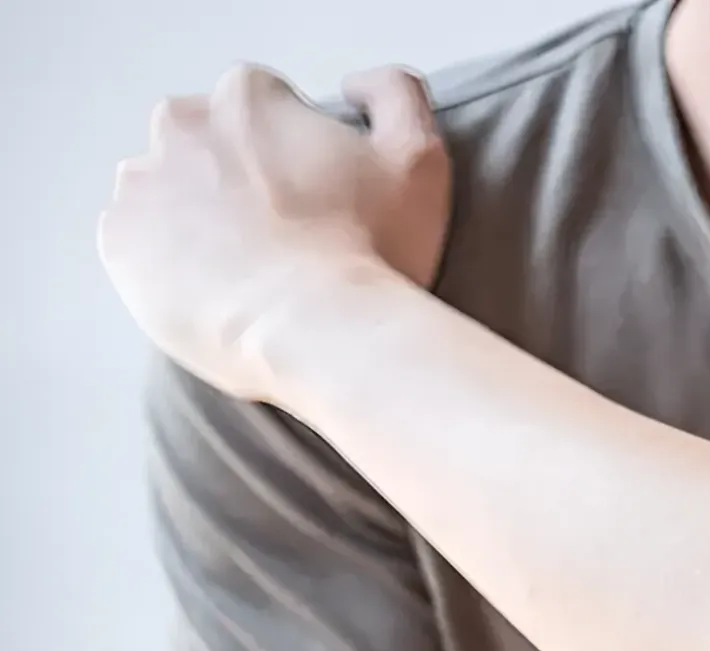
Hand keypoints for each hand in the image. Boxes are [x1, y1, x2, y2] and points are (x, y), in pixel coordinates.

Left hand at [97, 64, 449, 400]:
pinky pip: (139, 245)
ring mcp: (143, 186)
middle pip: (207, 144)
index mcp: (247, 99)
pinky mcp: (119, 243)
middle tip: (286, 236)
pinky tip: (218, 290)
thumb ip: (395, 95)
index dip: (295, 155)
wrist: (322, 333)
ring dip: (200, 220)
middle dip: (238, 180)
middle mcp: (181, 127)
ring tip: (251, 270)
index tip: (316, 199)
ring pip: (170, 193)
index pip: (264, 109)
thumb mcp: (419, 158)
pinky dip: (170, 263)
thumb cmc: (374, 249)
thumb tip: (356, 86)